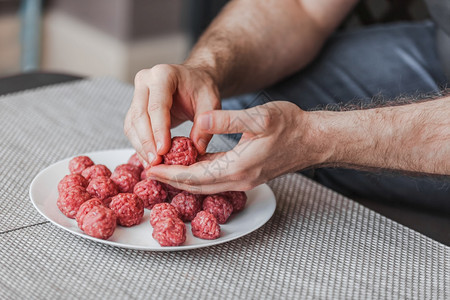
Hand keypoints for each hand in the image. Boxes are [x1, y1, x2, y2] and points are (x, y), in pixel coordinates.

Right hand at [124, 64, 220, 165]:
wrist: (194, 79)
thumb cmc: (202, 88)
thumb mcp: (211, 103)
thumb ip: (205, 125)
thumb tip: (197, 149)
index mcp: (164, 75)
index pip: (157, 106)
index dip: (159, 131)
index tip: (163, 151)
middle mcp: (145, 81)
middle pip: (140, 115)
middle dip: (147, 142)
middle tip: (156, 162)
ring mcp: (137, 92)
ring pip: (132, 123)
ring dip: (141, 146)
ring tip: (153, 164)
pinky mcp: (134, 106)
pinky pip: (132, 128)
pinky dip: (140, 145)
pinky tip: (149, 159)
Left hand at [146, 101, 329, 193]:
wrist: (313, 140)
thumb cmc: (290, 126)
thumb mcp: (259, 117)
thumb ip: (227, 120)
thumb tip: (201, 119)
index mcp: (237, 167)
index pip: (193, 176)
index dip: (169, 174)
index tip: (149, 169)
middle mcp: (238, 179)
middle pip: (196, 186)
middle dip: (171, 181)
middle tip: (149, 172)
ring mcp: (244, 180)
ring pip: (205, 185)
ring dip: (184, 179)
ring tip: (164, 169)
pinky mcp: (248, 176)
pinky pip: (216, 180)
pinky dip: (199, 175)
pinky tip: (191, 165)